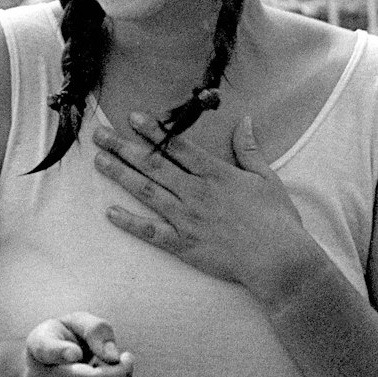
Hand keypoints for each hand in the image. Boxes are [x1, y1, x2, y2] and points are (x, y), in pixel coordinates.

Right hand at [21, 313, 134, 376]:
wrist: (37, 372)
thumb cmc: (65, 342)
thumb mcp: (78, 323)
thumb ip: (96, 330)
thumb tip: (113, 358)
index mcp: (38, 344)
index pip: (47, 350)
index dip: (62, 352)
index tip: (74, 353)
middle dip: (117, 373)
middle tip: (125, 360)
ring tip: (93, 376)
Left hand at [91, 112, 316, 300]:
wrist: (278, 259)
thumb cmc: (277, 219)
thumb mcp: (267, 178)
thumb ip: (250, 149)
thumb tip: (245, 120)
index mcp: (216, 174)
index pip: (177, 147)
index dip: (153, 131)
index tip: (132, 117)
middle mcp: (196, 192)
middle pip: (153, 165)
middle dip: (124, 147)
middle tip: (100, 134)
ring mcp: (187, 219)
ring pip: (146, 192)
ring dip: (120, 175)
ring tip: (99, 161)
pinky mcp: (184, 245)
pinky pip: (151, 231)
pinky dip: (129, 222)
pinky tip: (109, 212)